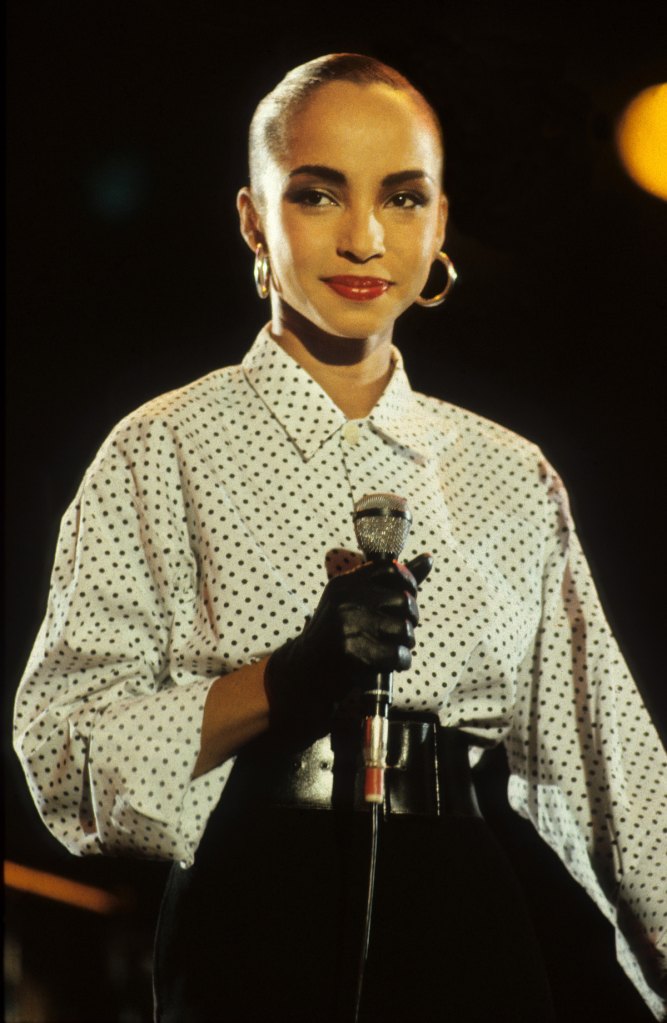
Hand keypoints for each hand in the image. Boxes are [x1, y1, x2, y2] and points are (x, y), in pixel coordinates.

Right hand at [264, 553, 433, 739]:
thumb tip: (429, 558)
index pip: (390, 569)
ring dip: (407, 644)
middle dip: (411, 619)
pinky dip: (402, 662)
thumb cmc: (337, 636)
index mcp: (345, 583)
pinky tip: (393, 664)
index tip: (408, 598)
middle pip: (403, 600)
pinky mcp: (352, 651)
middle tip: (402, 633)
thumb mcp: (355, 602)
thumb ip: (392, 583)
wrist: (305, 673)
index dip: (409, 582)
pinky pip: (397, 654)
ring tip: (395, 649)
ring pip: (404, 629)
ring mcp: (347, 624)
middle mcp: (345, 598)